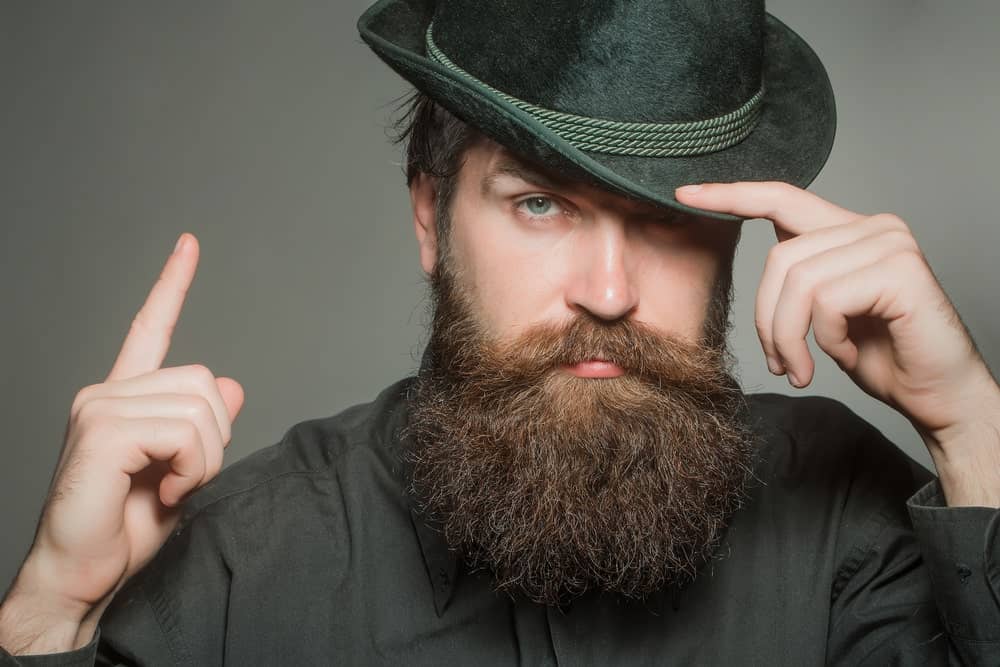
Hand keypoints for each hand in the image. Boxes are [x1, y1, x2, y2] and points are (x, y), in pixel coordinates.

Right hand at [0, 233, 244, 653]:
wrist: (84, 576)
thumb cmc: (125, 528)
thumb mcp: (182, 472)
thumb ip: (203, 427)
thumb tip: (231, 382)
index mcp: (124, 397)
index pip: (150, 328)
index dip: (171, 285)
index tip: (189, 245)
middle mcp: (107, 393)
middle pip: (205, 382)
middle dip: (215, 438)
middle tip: (185, 476)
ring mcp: (100, 408)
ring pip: (201, 408)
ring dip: (205, 459)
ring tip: (172, 486)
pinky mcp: (102, 431)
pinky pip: (185, 431)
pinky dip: (191, 468)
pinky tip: (164, 490)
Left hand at [676, 182, 999, 504]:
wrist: (938, 396)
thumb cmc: (881, 356)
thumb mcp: (824, 314)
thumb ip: (798, 280)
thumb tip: (762, 264)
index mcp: (849, 230)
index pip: (781, 197)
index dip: (731, 195)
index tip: (685, 194)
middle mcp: (873, 226)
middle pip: (778, 257)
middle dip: (766, 319)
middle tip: (781, 363)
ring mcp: (889, 243)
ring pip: (797, 281)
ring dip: (789, 337)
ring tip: (804, 367)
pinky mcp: (900, 270)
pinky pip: (826, 302)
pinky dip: (826, 340)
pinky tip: (848, 354)